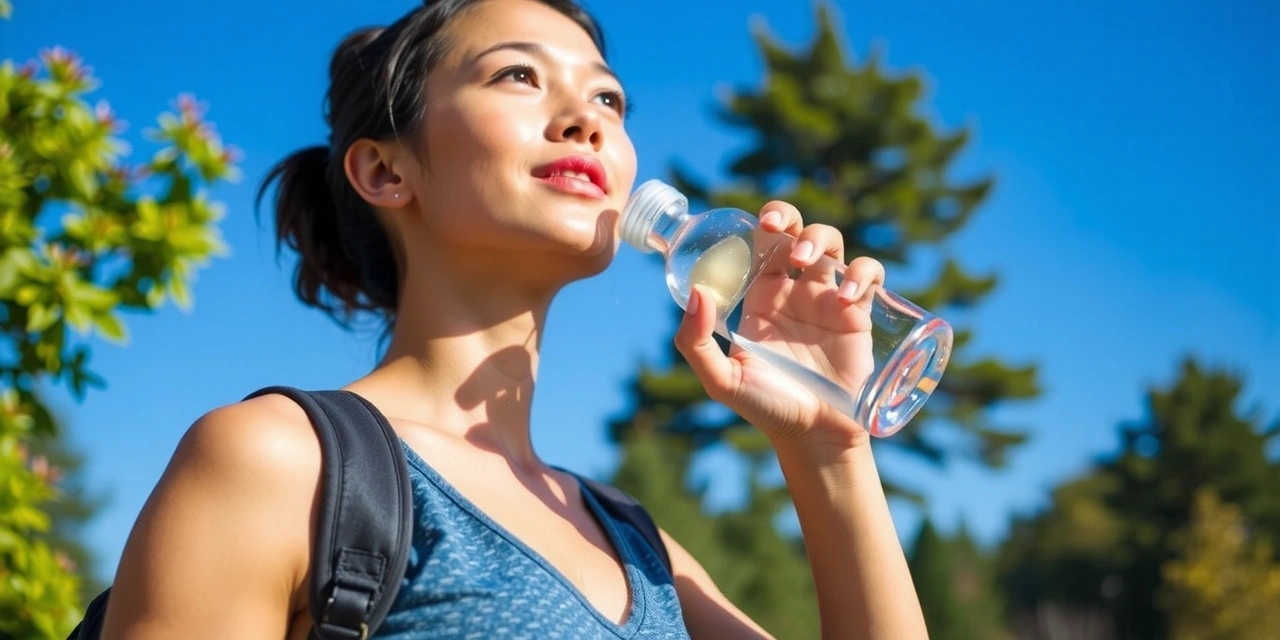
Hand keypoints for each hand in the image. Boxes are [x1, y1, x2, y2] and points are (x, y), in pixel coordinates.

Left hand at [674, 200, 884, 450]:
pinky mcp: (859, 314)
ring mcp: (829, 299)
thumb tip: (696, 294)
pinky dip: (861, 274)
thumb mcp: (722, 379)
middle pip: (795, 231)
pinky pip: (868, 274)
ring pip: (831, 243)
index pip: (759, 245)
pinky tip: (845, 298)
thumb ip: (695, 342)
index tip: (753, 226)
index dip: (757, 226)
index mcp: (761, 298)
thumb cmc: (768, 408)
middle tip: (776, 227)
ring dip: (819, 237)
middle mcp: (794, 292)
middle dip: (787, 217)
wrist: (814, 436)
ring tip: (803, 260)